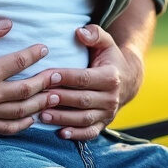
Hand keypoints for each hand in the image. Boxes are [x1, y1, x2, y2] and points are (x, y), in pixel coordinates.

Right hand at [0, 19, 59, 135]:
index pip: (20, 61)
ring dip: (39, 105)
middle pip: (27, 90)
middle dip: (45, 82)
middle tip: (57, 76)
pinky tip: (30, 119)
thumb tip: (8, 23)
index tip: (43, 49)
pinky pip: (5, 128)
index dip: (35, 54)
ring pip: (20, 111)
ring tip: (53, 97)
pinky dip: (21, 125)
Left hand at [39, 24, 141, 140]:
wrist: (127, 80)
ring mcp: (108, 113)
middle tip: (40, 98)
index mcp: (110, 76)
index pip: (84, 78)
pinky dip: (76, 135)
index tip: (48, 75)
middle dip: (61, 99)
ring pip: (84, 118)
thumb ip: (94, 34)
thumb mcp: (105, 42)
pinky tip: (60, 133)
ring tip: (42, 116)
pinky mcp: (103, 124)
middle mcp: (111, 97)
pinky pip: (90, 132)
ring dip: (63, 118)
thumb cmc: (108, 58)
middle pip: (82, 100)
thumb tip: (80, 32)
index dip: (66, 77)